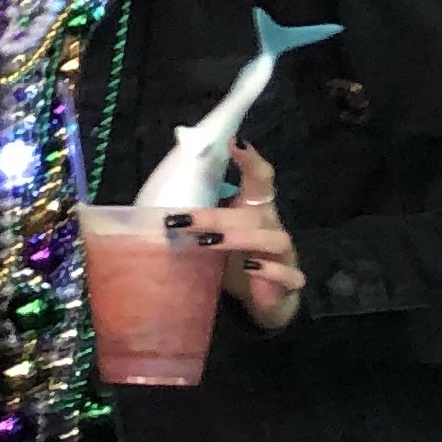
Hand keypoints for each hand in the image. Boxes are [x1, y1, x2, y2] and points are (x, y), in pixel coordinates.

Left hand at [188, 141, 303, 330]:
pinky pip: (289, 275)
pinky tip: (249, 268)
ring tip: (206, 243)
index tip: (234, 140)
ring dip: (239, 239)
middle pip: (252, 214)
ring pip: (274, 239)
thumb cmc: (232, 261)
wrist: (260, 300)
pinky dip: (270, 272)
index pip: (259, 179)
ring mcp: (284, 255)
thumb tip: (151, 208)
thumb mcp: (212, 239)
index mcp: (254, 211)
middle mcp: (271, 227)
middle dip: (215, 216)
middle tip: (180, 221)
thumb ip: (195, 223)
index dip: (250, 159)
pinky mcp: (290, 282)